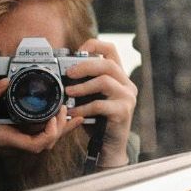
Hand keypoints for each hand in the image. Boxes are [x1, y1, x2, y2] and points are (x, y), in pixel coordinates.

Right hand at [0, 78, 83, 167]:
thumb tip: (5, 81)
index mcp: (9, 139)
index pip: (36, 145)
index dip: (49, 134)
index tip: (52, 118)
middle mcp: (17, 145)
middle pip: (48, 143)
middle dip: (60, 127)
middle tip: (63, 107)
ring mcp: (20, 144)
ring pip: (47, 141)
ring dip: (60, 128)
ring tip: (70, 112)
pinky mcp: (20, 141)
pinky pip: (42, 137)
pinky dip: (54, 129)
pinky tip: (63, 119)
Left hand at [64, 39, 137, 166]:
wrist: (109, 146)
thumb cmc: (97, 120)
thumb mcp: (90, 97)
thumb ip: (84, 83)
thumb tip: (63, 71)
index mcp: (119, 77)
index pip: (112, 50)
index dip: (95, 45)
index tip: (79, 50)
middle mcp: (127, 85)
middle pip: (108, 64)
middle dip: (85, 65)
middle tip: (68, 72)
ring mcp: (127, 98)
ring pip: (105, 82)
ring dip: (83, 86)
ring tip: (68, 92)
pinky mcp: (123, 112)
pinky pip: (100, 105)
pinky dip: (83, 107)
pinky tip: (72, 112)